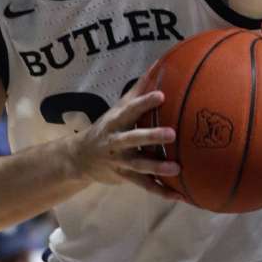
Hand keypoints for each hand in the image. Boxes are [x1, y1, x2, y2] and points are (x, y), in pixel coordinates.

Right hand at [67, 66, 182, 199]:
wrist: (80, 159)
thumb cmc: (108, 127)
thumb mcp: (118, 109)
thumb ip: (138, 91)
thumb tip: (158, 65)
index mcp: (115, 121)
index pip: (130, 110)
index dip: (144, 103)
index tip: (161, 95)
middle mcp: (116, 142)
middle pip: (133, 139)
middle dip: (151, 137)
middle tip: (172, 134)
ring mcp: (120, 162)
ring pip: (139, 166)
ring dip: (157, 168)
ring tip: (176, 169)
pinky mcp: (125, 178)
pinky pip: (146, 186)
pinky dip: (163, 192)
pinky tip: (181, 196)